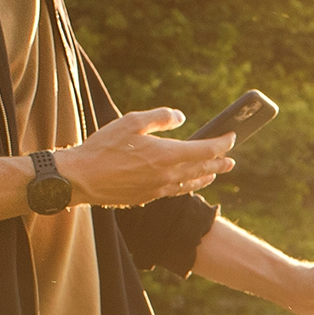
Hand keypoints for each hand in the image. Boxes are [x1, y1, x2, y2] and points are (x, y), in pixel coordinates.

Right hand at [58, 109, 232, 208]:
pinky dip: (188, 185)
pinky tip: (188, 183)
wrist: (81, 178)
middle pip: (202, 168)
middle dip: (219, 162)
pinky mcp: (148, 197)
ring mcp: (158, 189)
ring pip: (191, 183)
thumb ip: (160, 118)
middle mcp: (167, 175)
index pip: (205, 149)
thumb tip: (181, 117)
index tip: (232, 136)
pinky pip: (176, 191)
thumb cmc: (103, 147)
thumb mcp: (131, 122)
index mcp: (166, 154)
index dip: (222, 143)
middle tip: (232, 160)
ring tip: (216, 172)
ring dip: (206, 176)